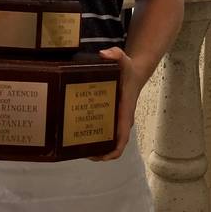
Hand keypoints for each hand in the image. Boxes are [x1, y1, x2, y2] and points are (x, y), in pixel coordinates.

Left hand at [89, 46, 144, 160]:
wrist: (135, 72)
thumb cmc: (128, 69)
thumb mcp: (123, 59)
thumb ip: (115, 54)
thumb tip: (104, 54)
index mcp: (125, 113)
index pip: (122, 138)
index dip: (112, 151)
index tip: (100, 156)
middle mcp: (121, 121)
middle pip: (113, 145)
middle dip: (98, 153)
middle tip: (79, 152)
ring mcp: (116, 121)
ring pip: (107, 141)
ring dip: (95, 147)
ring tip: (75, 147)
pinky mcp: (111, 118)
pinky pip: (104, 132)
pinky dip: (94, 137)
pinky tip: (79, 134)